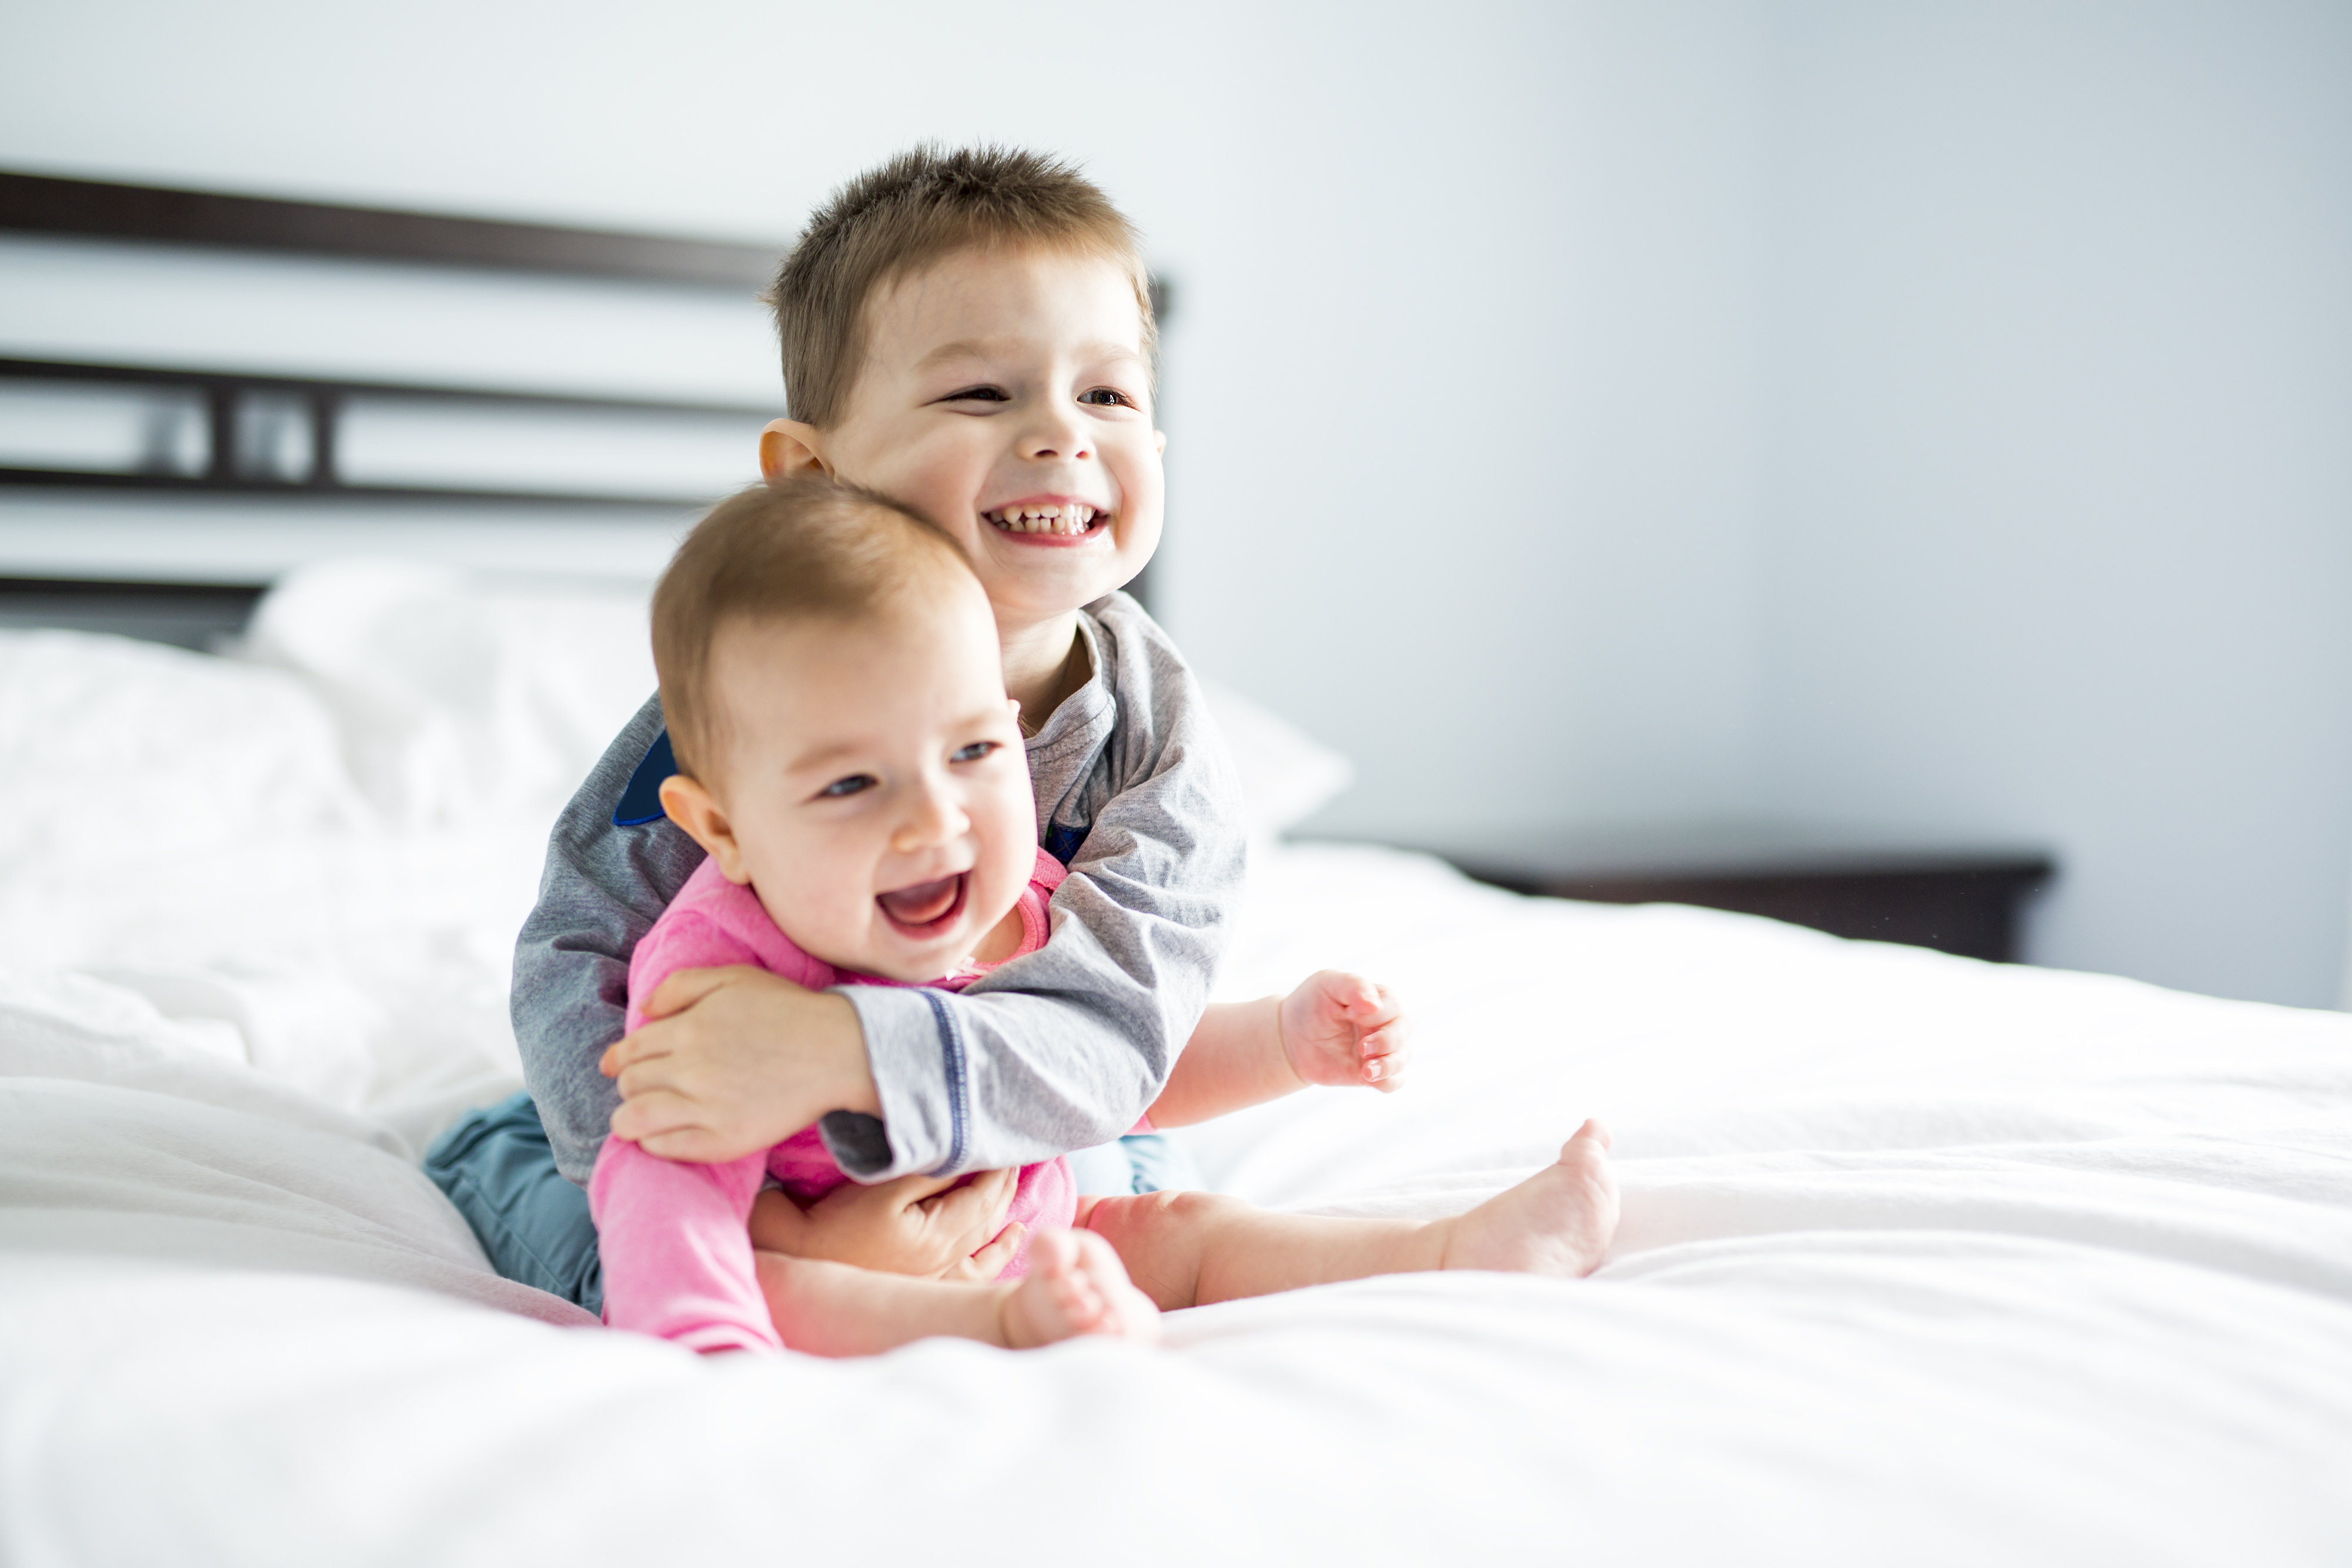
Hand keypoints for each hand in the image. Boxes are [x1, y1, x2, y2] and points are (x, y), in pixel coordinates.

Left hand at [601, 965, 877, 1162]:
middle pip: (630, 1085)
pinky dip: (654, 1144)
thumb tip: (644, 1010)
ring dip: (628, 1120)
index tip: (617, 1067)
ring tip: (638, 1120)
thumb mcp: (735, 978)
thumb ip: (682, 986)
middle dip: (629, 1086)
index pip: (629, 1050)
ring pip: (635, 1120)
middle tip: (644, 1089)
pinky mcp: (724, 1140)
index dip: (618, 1059)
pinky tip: (663, 1137)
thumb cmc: (788, 1011)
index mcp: (688, 1029)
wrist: (839, 1051)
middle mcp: (690, 1069)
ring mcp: (706, 1108)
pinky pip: (667, 1149)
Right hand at [747, 1167, 1022, 1279]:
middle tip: (1019, 1150)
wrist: (796, 1263)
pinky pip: (976, 1270)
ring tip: (1019, 1179)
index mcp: (937, 1235)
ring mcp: (936, 1273)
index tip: (1011, 1140)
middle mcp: (944, 1259)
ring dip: (1005, 1207)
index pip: (984, 1193)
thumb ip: (928, 1172)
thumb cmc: (834, 1222)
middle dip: (1006, 1181)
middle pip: (989, 1213)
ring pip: (985, 1237)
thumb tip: (966, 1154)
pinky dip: (999, 1251)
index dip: (1000, 1166)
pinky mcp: (925, 1280)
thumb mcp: (882, 1187)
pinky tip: (1014, 1236)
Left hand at [1277, 970, 1410, 1092]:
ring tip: (1366, 1070)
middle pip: (1403, 1031)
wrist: (1292, 1037)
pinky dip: (1388, 1082)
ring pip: (1402, 1057)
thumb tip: (1375, 1004)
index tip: (1348, 1013)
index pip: (1392, 1006)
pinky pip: (1393, 1081)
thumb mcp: (1327, 984)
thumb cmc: (1313, 1003)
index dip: (1376, 1014)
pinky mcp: (1371, 1072)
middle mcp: (1384, 1024)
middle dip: (1387, 1040)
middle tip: (1362, 1046)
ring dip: (1389, 1064)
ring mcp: (1380, 1050)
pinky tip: (1369, 1079)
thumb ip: (1352, 986)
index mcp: (1377, 999)